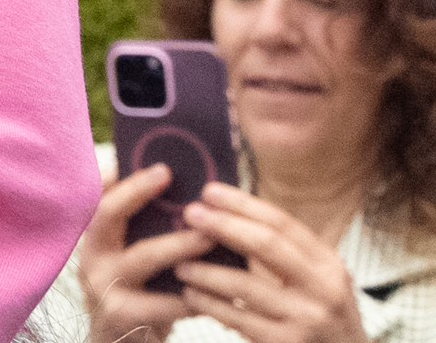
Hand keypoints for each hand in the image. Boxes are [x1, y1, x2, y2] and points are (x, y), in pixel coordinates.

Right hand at [75, 163, 211, 342]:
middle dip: (138, 191)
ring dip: (179, 244)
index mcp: (95, 237)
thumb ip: (148, 231)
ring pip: (142, 257)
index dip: (120, 173)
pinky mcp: (121, 316)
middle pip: (106, 214)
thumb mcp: (133, 259)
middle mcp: (91, 256)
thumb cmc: (138, 296)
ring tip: (210, 237)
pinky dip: (193, 295)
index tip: (148, 155)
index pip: (99, 194)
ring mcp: (102, 286)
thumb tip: (188, 195)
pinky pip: (162, 303)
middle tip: (168, 175)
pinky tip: (218, 292)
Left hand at [177, 184, 366, 342]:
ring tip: (180, 263)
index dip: (243, 204)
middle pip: (267, 245)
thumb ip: (286, 253)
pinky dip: (210, 304)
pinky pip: (238, 318)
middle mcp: (323, 289)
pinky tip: (190, 295)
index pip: (283, 224)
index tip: (209, 191)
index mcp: (329, 265)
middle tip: (189, 214)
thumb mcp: (319, 281)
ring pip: (245, 285)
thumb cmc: (323, 318)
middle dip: (224, 225)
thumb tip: (229, 214)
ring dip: (206, 271)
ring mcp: (307, 318)